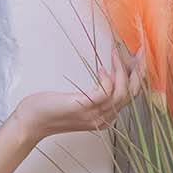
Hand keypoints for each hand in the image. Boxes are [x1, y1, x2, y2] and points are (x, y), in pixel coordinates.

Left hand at [10, 45, 143, 141]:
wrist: (32, 121)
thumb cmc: (51, 109)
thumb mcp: (79, 101)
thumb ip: (95, 93)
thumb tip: (110, 74)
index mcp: (105, 117)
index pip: (131, 97)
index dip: (138, 76)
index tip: (140, 58)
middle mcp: (104, 118)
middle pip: (132, 94)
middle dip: (138, 71)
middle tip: (140, 51)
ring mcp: (95, 115)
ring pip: (122, 92)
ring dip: (122, 70)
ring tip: (116, 54)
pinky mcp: (84, 107)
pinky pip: (106, 91)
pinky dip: (107, 78)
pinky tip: (102, 68)